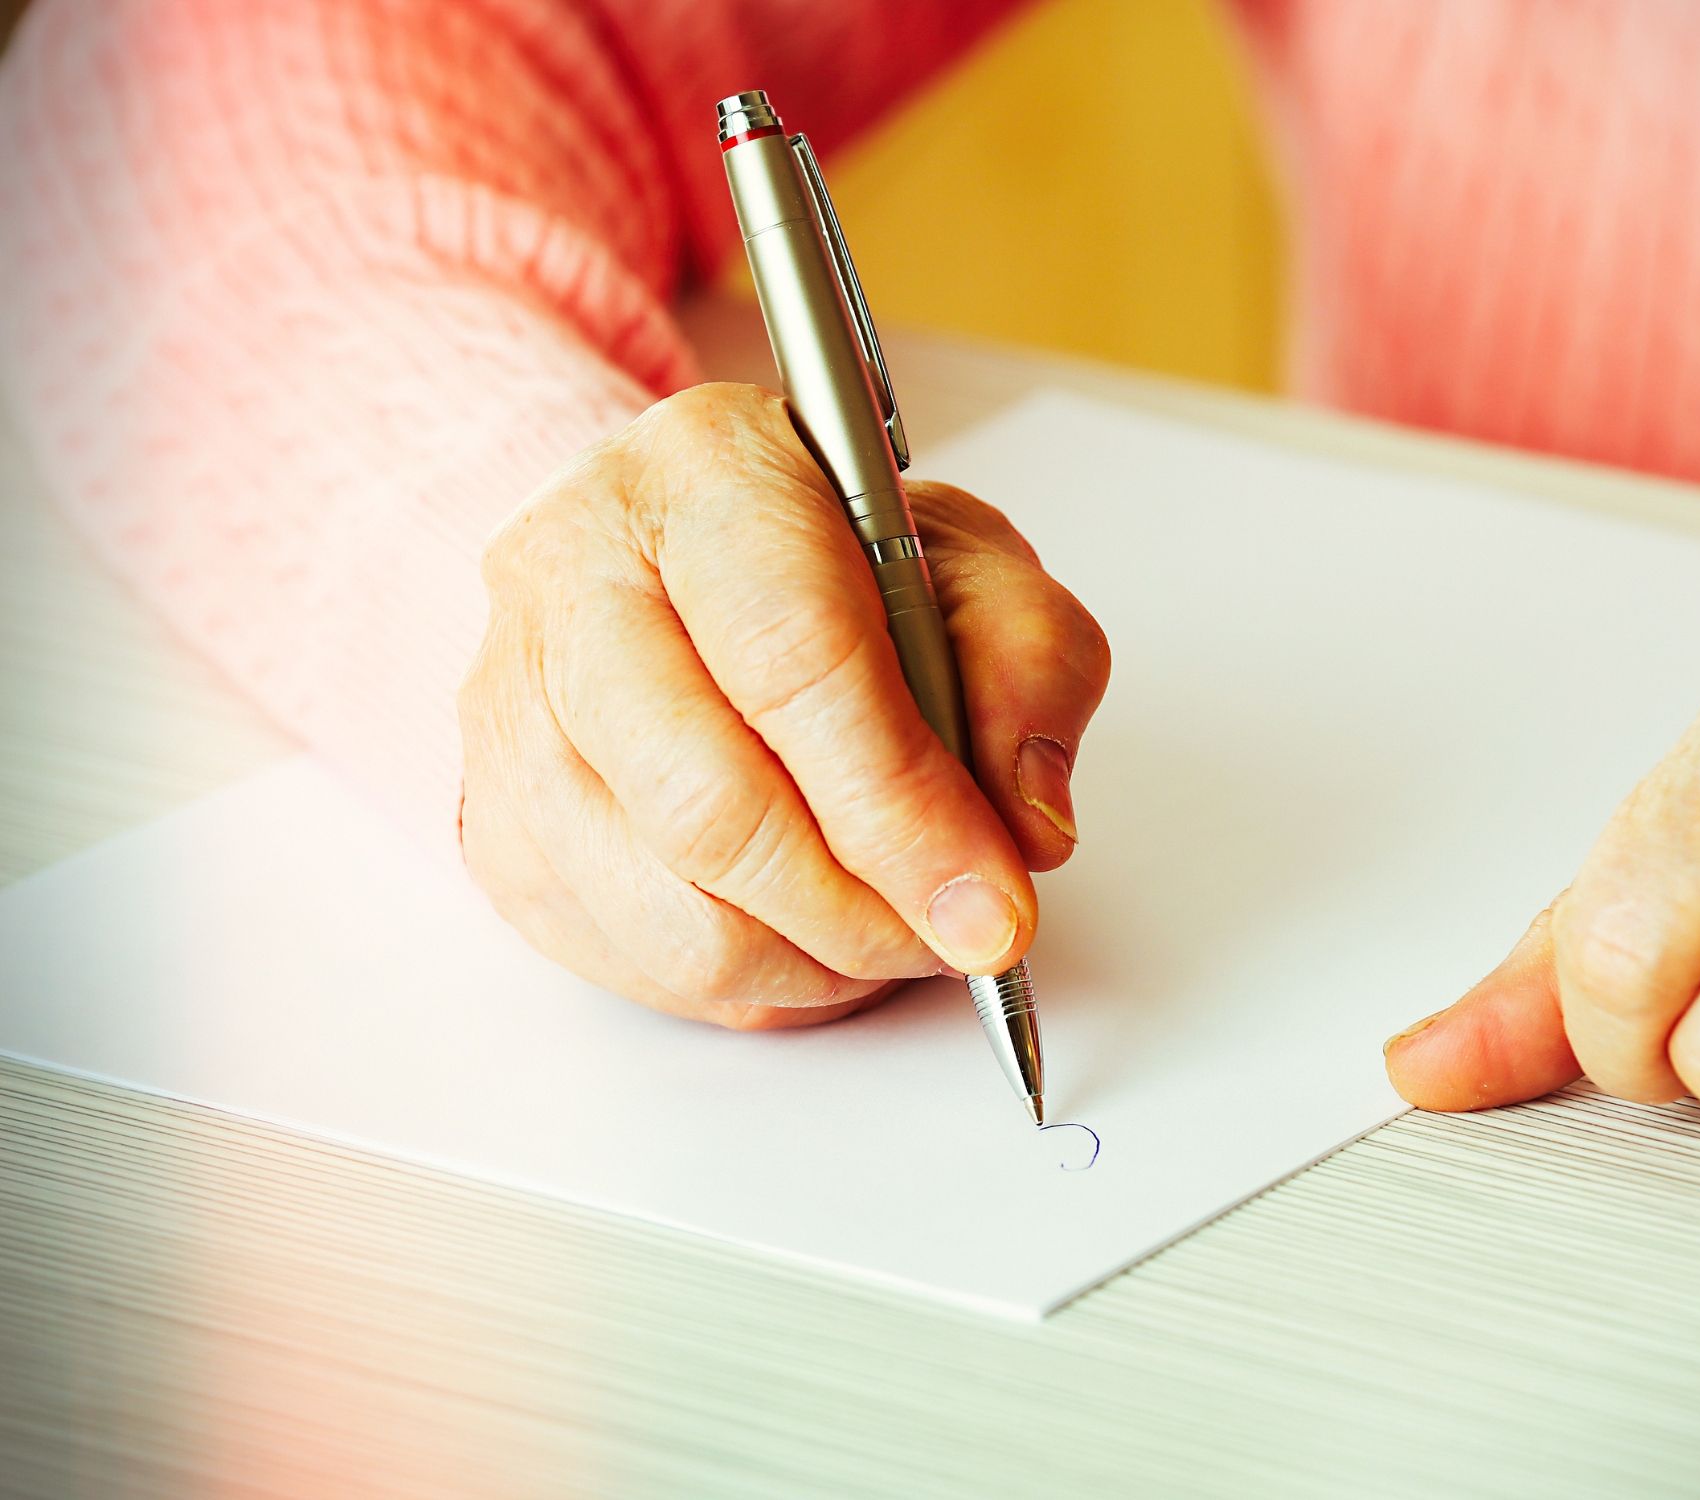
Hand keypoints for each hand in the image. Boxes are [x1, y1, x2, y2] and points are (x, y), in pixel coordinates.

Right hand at [459, 383, 1108, 1028]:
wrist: (690, 564)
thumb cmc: (833, 561)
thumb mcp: (975, 567)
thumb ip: (1027, 669)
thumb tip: (1024, 825)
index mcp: (703, 472)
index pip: (795, 661)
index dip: (901, 808)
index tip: (990, 903)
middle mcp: (571, 575)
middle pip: (710, 806)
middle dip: (861, 911)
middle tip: (954, 937)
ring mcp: (511, 708)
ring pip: (671, 914)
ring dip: (815, 962)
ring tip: (894, 931)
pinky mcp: (494, 824)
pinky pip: (637, 964)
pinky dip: (755, 985)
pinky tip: (815, 934)